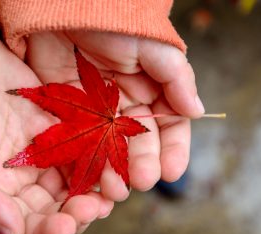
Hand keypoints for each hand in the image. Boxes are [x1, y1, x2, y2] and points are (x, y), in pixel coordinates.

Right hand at [0, 34, 113, 233]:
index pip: (29, 227)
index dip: (49, 232)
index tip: (66, 225)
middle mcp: (24, 177)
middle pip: (60, 206)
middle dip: (80, 211)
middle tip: (97, 207)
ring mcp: (43, 150)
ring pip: (77, 178)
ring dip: (96, 186)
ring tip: (112, 186)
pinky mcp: (56, 122)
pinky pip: (84, 142)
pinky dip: (98, 151)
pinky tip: (111, 152)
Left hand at [26, 31, 204, 200]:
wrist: (63, 6)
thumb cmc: (114, 20)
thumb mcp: (152, 45)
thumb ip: (176, 78)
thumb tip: (197, 111)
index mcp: (152, 89)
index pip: (170, 126)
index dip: (173, 150)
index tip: (172, 171)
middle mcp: (126, 104)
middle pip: (140, 144)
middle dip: (143, 165)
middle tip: (141, 182)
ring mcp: (97, 111)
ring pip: (110, 149)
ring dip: (115, 171)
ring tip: (116, 189)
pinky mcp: (69, 113)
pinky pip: (80, 143)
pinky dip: (85, 162)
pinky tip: (89, 179)